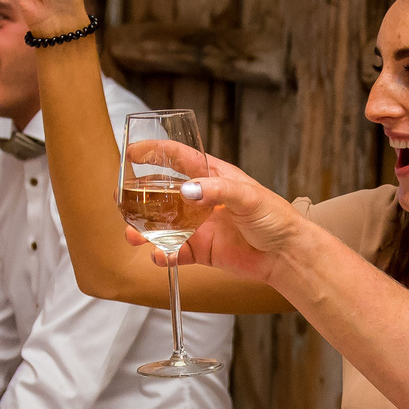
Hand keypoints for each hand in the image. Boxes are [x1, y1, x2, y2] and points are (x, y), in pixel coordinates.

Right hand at [130, 157, 309, 280]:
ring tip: (133, 236)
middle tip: (122, 202)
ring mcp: (200, 226)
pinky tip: (159, 256)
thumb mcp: (248, 196)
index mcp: (214, 176)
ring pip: (164, 225)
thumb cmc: (275, 217)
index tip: (133, 152)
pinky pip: (175, 252)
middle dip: (141, 197)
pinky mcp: (202, 250)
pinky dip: (164, 255)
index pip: (179, 157)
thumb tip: (188, 191)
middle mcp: (203, 199)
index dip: (155, 152)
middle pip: (163, 193)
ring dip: (145, 230)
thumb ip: (217, 190)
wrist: (286, 255)